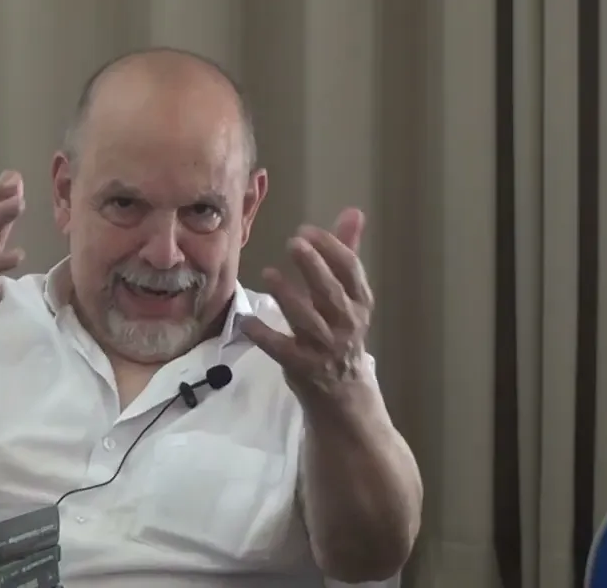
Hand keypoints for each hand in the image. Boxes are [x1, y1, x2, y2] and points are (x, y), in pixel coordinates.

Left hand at [242, 208, 373, 395]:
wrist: (344, 394)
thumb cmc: (341, 333)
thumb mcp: (349, 296)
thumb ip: (346, 253)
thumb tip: (354, 212)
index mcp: (360, 302)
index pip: (351, 269)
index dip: (330, 247)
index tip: (307, 230)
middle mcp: (347, 324)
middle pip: (330, 291)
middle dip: (313, 266)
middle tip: (293, 243)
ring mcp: (326, 348)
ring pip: (307, 319)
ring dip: (288, 296)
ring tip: (268, 274)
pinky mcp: (304, 367)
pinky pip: (281, 348)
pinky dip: (263, 334)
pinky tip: (245, 320)